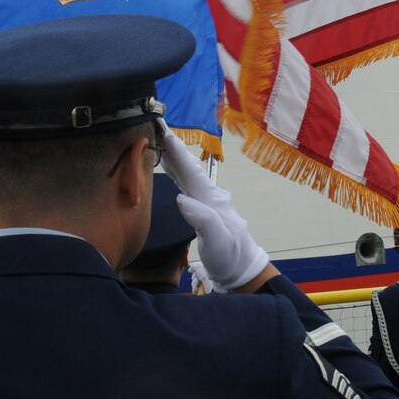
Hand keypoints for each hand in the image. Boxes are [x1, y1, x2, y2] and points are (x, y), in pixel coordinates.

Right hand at [161, 129, 269, 291]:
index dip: (178, 153)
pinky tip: (169, 168)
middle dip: (175, 149)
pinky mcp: (205, 210)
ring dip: (175, 158)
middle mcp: (211, 196)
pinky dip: (178, 173)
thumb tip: (182, 198)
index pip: (192, 172)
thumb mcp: (217, 242)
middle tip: (157, 128)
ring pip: (189, 174)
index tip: (165, 133)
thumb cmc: (230, 257)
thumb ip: (202, 220)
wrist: (241, 270)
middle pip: (190, 168)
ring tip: (159, 143)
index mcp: (213, 201)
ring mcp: (209, 202)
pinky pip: (188, 185)